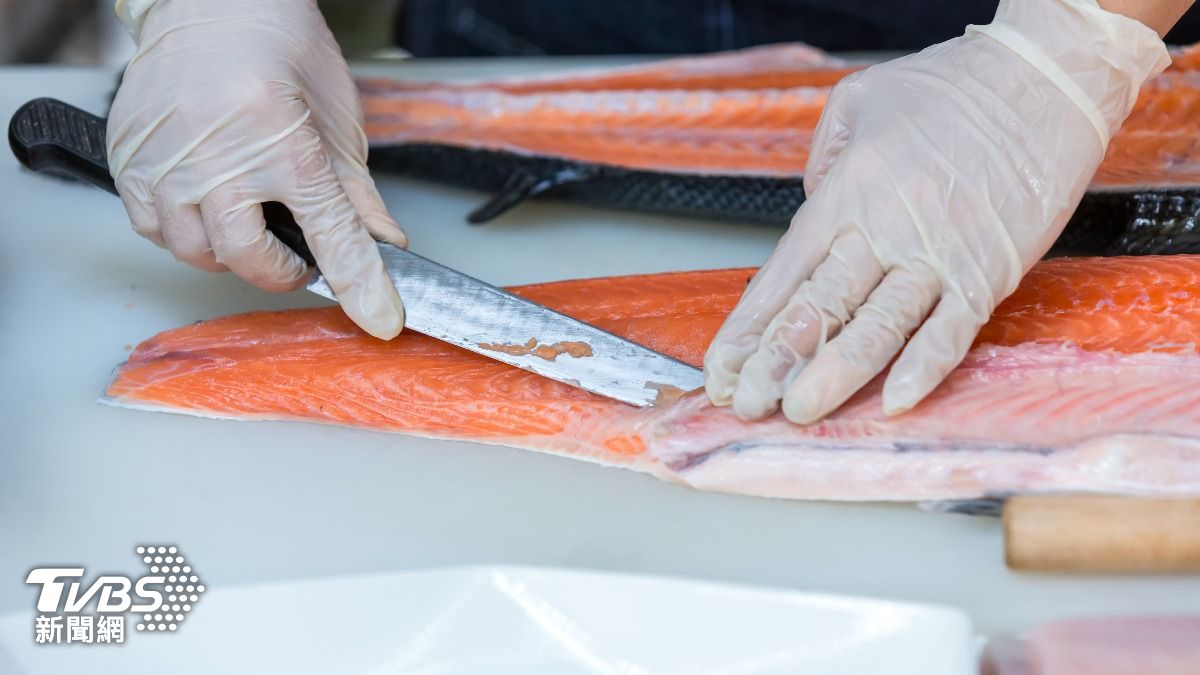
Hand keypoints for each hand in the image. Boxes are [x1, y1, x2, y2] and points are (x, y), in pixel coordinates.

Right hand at [108, 0, 406, 338]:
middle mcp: (220, 156)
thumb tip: (385, 248)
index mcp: (286, 144)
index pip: (332, 234)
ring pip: (194, 250)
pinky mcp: (131, 157)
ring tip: (247, 223)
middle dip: (280, 272)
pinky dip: (182, 232)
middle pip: (248, 257)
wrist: (212, 1)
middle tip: (296, 256)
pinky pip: (151, 227)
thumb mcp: (337, 121)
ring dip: (228, 253)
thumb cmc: (279, 49)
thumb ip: (357, 194)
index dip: (360, 284)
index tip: (378, 316)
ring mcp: (168, 159)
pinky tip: (204, 207)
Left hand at [704, 0, 1168, 422]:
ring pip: (876, 328)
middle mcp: (884, 229)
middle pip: (819, 307)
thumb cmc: (949, 88)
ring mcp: (938, 255)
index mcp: (846, 193)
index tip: (722, 368)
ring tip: (799, 413)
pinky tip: (892, 403)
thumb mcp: (857, 104)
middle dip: (776, 363)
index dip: (749, 327)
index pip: (783, 274)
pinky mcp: (989, 272)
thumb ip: (822, 166)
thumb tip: (810, 216)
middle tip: (745, 404)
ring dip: (833, 376)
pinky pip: (951, 331)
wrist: (1045, 80)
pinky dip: (923, 370)